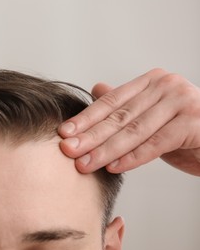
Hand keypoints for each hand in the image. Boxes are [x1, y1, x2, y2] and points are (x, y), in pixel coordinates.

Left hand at [58, 68, 199, 175]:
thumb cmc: (183, 128)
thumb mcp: (150, 115)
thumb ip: (126, 103)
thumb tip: (96, 88)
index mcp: (151, 82)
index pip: (111, 102)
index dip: (85, 118)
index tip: (63, 133)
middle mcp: (166, 86)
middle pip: (119, 117)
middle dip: (90, 136)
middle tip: (67, 149)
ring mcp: (182, 102)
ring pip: (134, 131)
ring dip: (105, 150)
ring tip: (84, 164)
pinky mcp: (195, 123)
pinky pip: (156, 144)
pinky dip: (132, 157)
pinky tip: (113, 167)